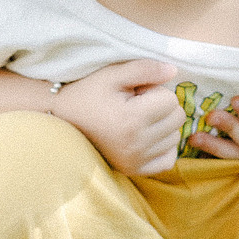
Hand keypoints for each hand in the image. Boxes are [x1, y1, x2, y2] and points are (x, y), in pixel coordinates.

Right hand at [52, 59, 184, 175]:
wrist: (60, 120)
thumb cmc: (87, 93)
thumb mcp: (113, 74)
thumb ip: (145, 69)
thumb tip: (174, 71)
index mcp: (132, 119)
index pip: (171, 100)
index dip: (155, 90)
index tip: (134, 92)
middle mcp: (136, 144)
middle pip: (177, 119)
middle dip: (161, 106)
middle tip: (135, 105)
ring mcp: (135, 161)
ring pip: (174, 137)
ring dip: (161, 125)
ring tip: (135, 119)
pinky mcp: (133, 170)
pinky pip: (168, 160)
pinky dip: (163, 147)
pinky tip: (145, 136)